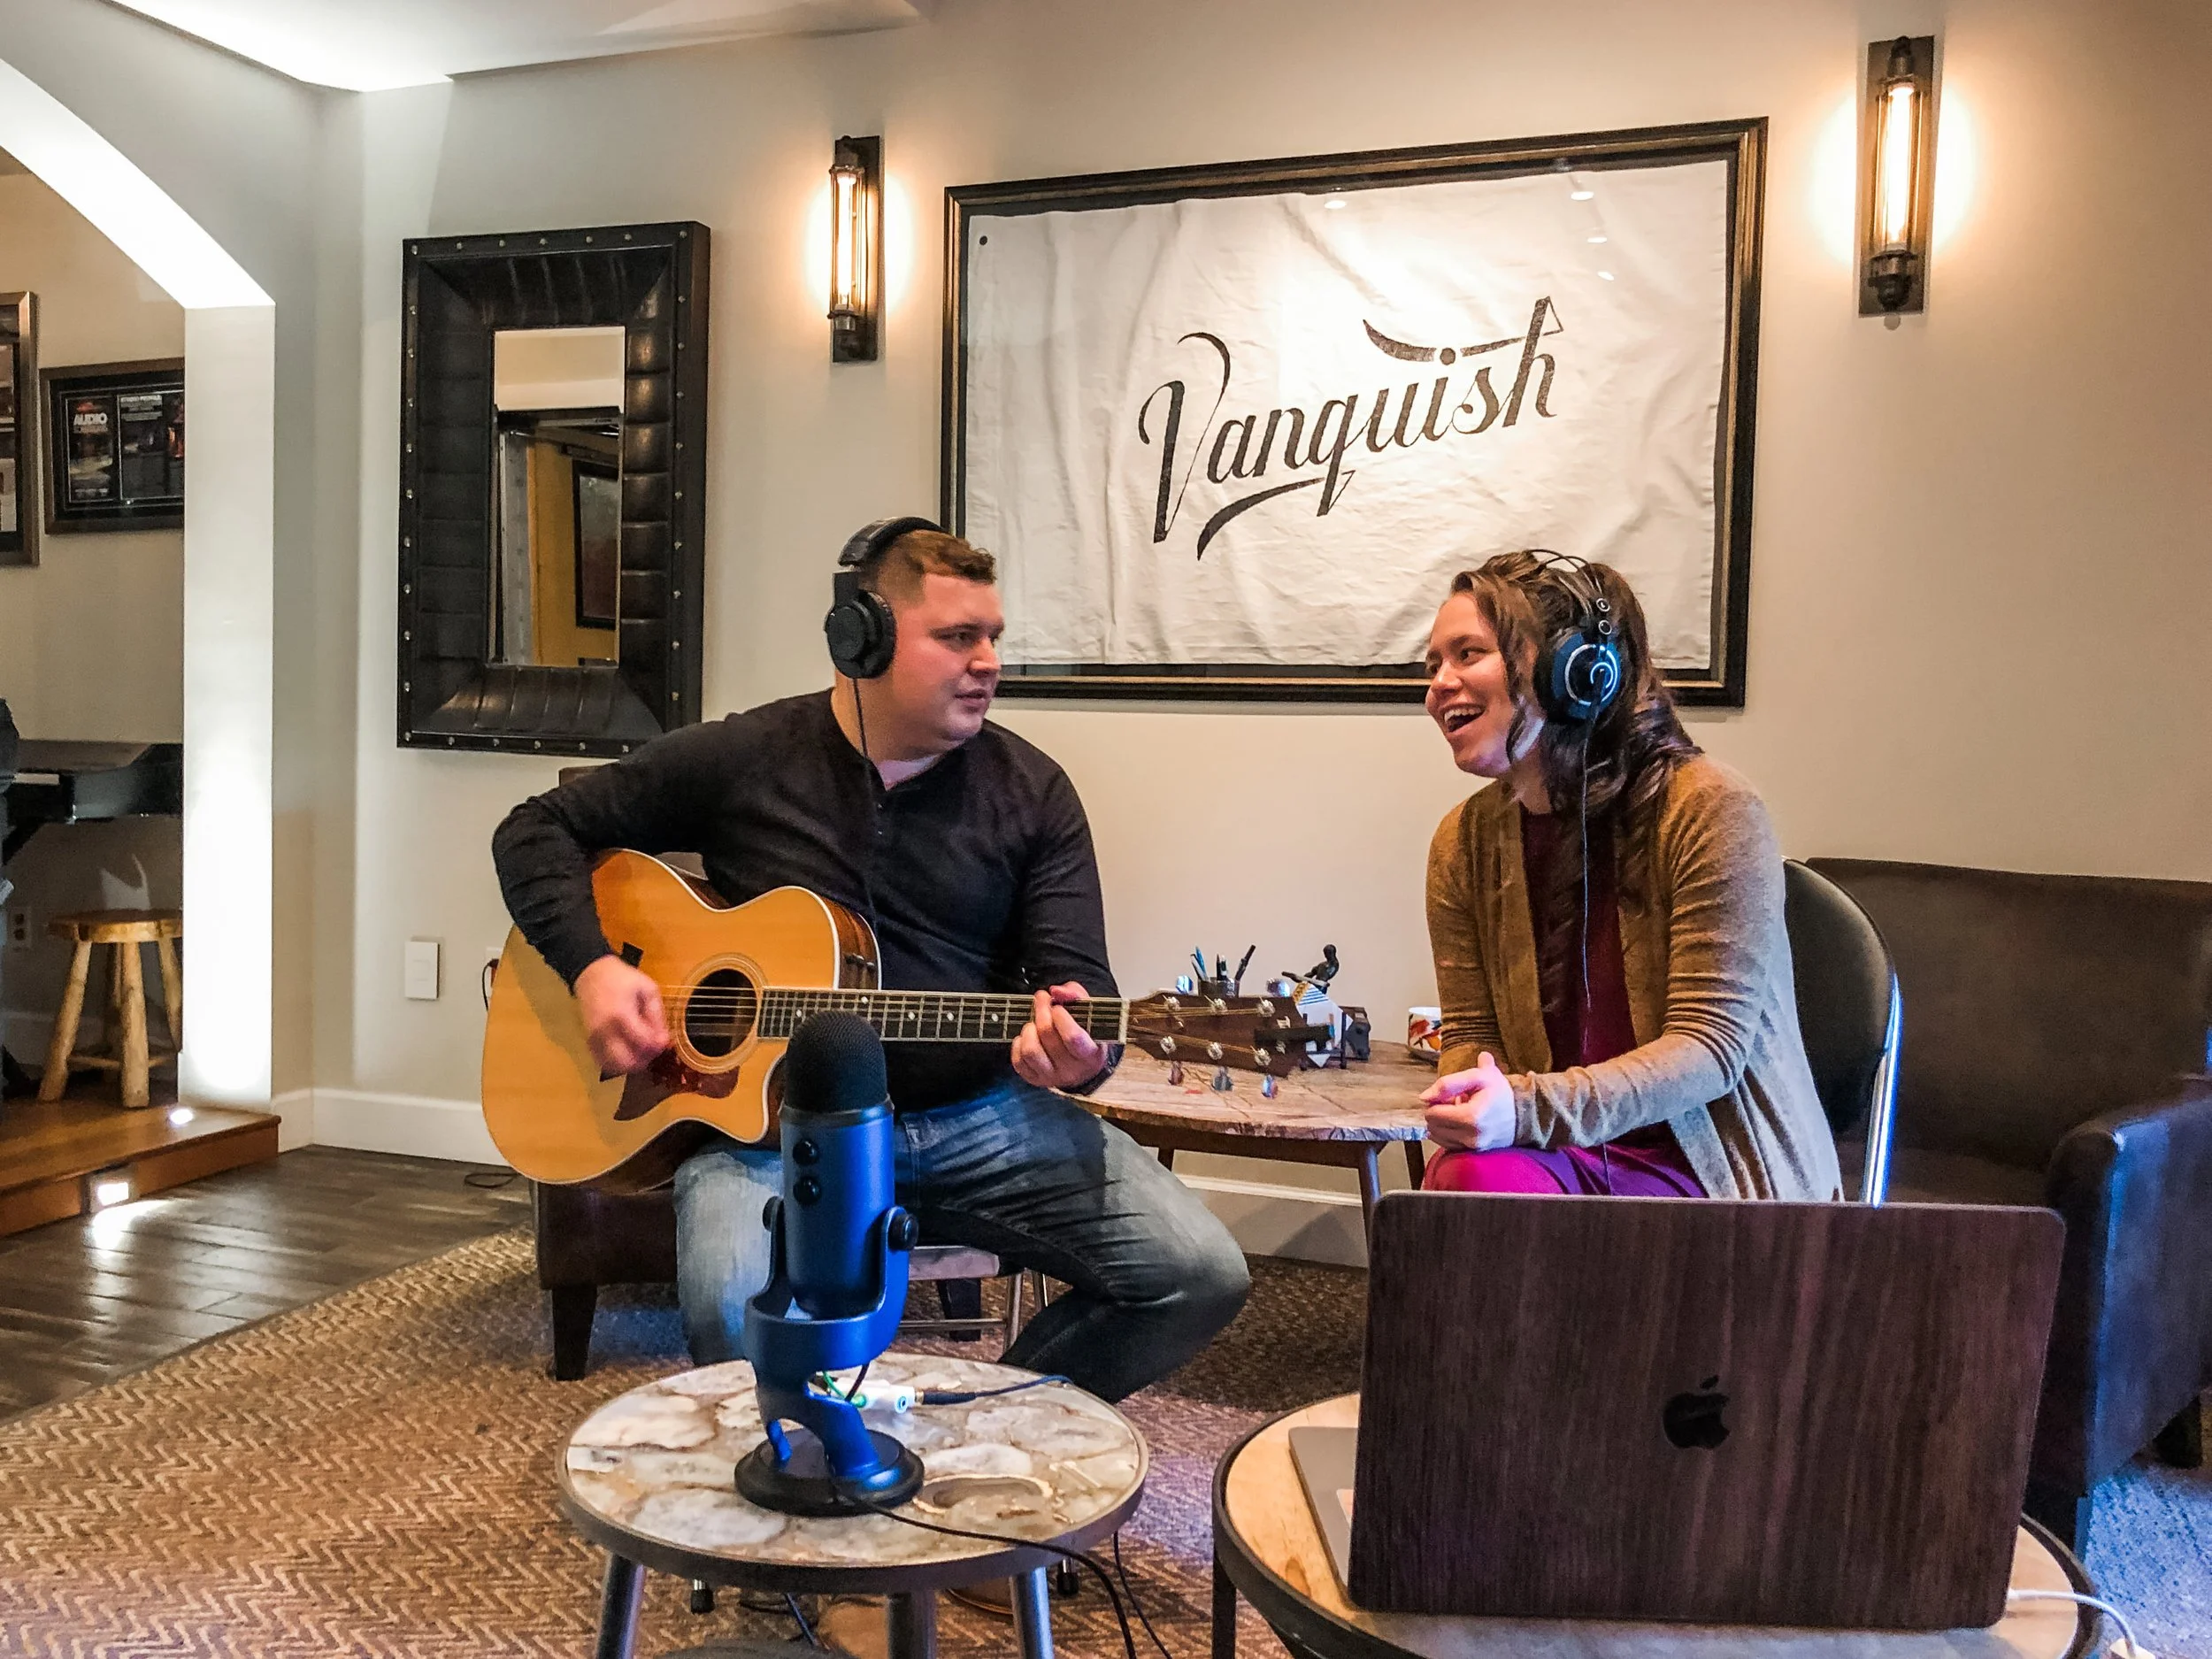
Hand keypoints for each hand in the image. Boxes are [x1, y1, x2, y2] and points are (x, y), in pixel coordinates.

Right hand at [575, 955, 670, 1074]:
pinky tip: (628, 1051)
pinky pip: (604, 1063)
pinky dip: (618, 1063)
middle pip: (627, 1062)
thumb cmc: (622, 979)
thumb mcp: (647, 989)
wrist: (592, 975)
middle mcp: (605, 1030)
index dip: (658, 1046)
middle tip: (653, 1048)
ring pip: (615, 1067)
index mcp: (621, 1014)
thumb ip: (656, 1014)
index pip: (643, 1042)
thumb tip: (663, 1039)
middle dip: (646, 1059)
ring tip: (641, 1050)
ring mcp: (594, 1038)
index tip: (665, 1040)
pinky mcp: (589, 1042)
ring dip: (632, 1064)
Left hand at [1011, 982, 1103, 1089]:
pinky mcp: (1036, 1080)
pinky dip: (1019, 1044)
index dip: (1061, 1017)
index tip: (1057, 1006)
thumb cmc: (1086, 1033)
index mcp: (1090, 1054)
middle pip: (1048, 1036)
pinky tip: (1029, 1036)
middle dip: (1042, 1011)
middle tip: (1042, 999)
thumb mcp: (1089, 1012)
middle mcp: (1072, 1070)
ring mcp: (1052, 1077)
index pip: (1073, 1037)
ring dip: (1029, 1030)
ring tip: (1034, 1022)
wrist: (1083, 1065)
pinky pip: (1018, 1062)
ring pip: (1031, 1051)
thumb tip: (1056, 991)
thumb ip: (1076, 996)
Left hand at [1421, 1051, 1516, 1151]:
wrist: (1524, 1113)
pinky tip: (1464, 1124)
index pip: (1432, 1113)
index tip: (1452, 1095)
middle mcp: (1471, 1137)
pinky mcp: (1474, 1153)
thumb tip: (1423, 1097)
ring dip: (1444, 1123)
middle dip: (1440, 1112)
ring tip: (1462, 1113)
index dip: (1437, 1100)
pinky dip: (1450, 1133)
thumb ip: (1447, 1083)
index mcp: (1471, 1117)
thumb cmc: (1499, 1092)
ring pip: (1438, 1136)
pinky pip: (1448, 1144)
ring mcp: (1472, 1148)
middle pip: (1433, 1126)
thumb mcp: (1477, 1077)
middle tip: (1457, 1102)